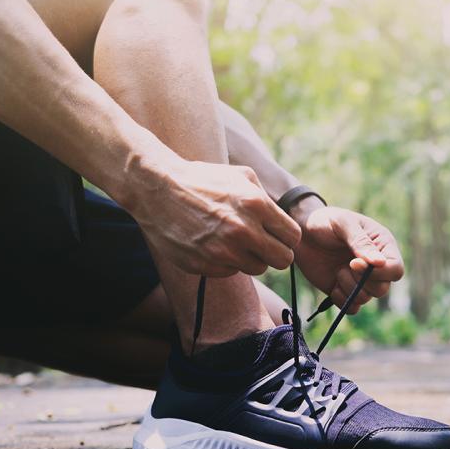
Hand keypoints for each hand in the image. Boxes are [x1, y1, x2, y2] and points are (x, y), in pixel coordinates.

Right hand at [132, 159, 300, 276]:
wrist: (156, 189)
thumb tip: (283, 221)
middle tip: (263, 244)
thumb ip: (267, 199)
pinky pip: (231, 272)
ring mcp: (222, 251)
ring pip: (258, 269)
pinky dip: (227, 262)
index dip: (287, 237)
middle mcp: (243, 231)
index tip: (277, 234)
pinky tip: (214, 245)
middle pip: (283, 260)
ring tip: (235, 241)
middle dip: (276, 252)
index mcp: (256, 205)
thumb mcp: (241, 176)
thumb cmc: (203, 180)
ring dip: (251, 257)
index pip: (293, 237)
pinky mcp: (204, 265)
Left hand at [294, 206, 404, 313]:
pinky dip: (341, 300)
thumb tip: (380, 263)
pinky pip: (352, 308)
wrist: (301, 233)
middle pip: (383, 288)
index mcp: (382, 246)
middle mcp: (375, 266)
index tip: (354, 263)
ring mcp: (360, 280)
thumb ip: (360, 242)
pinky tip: (333, 284)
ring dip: (349, 288)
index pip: (395, 269)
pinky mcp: (345, 291)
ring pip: (366, 299)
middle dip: (361, 282)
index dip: (379, 272)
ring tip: (337, 271)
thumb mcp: (343, 223)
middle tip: (344, 267)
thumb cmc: (325, 221)